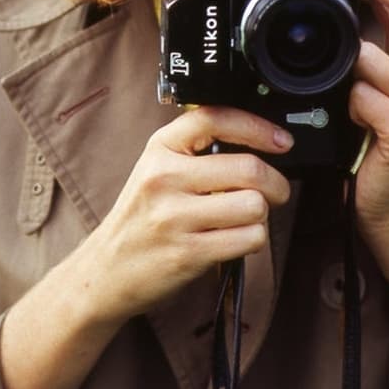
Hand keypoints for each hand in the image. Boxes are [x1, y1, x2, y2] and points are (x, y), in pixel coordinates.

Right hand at [84, 106, 292, 324]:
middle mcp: (164, 178)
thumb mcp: (156, 170)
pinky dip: (253, 239)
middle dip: (275, 183)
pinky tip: (235, 239)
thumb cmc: (140, 219)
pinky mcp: (188, 253)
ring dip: (261, 215)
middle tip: (275, 191)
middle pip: (248, 168)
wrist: (107, 270)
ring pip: (254, 206)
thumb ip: (196, 152)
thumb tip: (257, 143)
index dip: (256, 127)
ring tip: (244, 219)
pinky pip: (249, 239)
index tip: (281, 141)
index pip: (214, 119)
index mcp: (159, 149)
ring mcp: (175, 217)